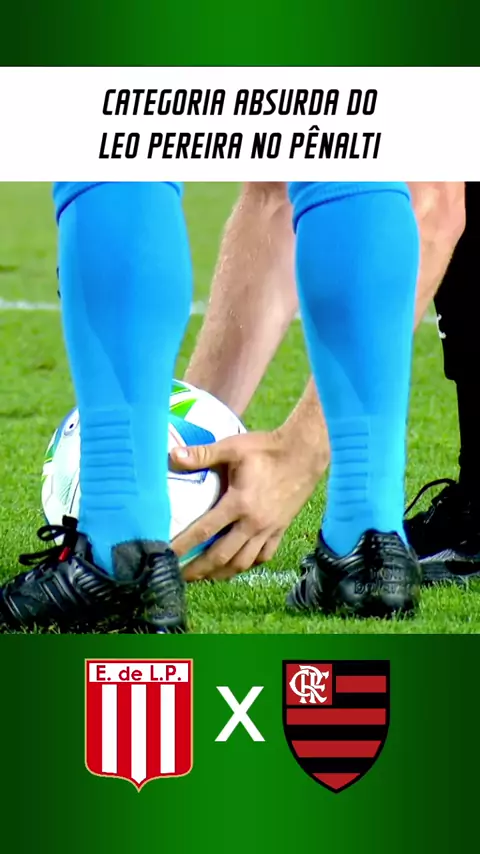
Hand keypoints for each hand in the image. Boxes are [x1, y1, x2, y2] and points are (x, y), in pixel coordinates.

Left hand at [169, 430, 326, 580]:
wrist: (305, 453)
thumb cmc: (267, 448)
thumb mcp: (233, 447)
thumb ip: (202, 454)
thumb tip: (172, 456)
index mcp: (239, 503)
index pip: (204, 530)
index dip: (183, 546)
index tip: (166, 555)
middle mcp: (254, 522)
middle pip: (221, 556)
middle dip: (198, 569)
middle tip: (179, 576)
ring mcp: (269, 529)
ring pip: (242, 562)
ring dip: (221, 572)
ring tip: (204, 576)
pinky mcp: (281, 529)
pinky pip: (263, 556)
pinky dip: (247, 565)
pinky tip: (235, 565)